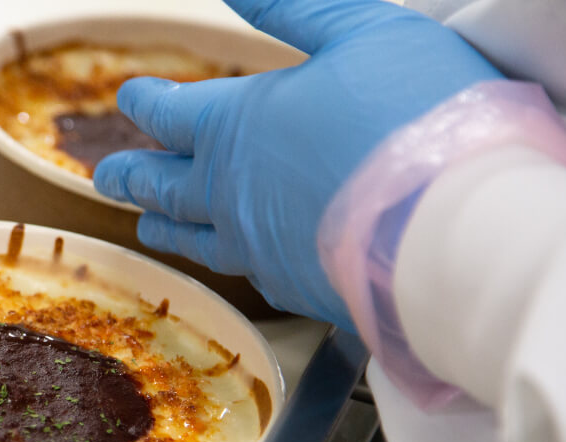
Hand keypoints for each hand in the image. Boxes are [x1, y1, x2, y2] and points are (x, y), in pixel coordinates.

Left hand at [93, 0, 501, 327]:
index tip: (131, 97)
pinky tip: (237, 263)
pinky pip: (249, 274)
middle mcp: (231, 194)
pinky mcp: (296, 289)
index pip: (170, 113)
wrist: (457, 228)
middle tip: (108, 177)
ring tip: (149, 227)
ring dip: (167, 227)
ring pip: (195, 239)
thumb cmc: (416, 116)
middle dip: (133, 175)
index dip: (147, 102)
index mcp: (236, 126)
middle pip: (164, 185)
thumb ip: (293, 8)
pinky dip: (231, 263)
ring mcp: (260, 248)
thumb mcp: (359, 30)